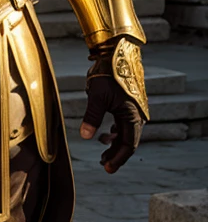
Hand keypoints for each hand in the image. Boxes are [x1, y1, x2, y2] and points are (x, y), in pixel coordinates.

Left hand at [80, 40, 144, 173]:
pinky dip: (116, 133)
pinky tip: (106, 136)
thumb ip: (91, 117)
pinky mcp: (127, 104)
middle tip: (103, 165)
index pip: (129, 145)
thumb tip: (84, 136)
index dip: (118, 158)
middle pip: (128, 142)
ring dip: (115, 144)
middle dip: (116, 154)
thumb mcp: (97, 97)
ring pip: (126, 133)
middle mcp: (136, 114)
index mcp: (132, 115)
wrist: (115, 53)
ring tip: (102, 153)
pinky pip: (124, 124)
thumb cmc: (106, 73)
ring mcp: (133, 109)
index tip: (107, 169)